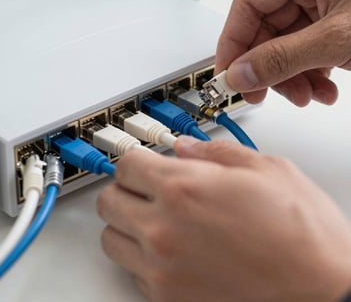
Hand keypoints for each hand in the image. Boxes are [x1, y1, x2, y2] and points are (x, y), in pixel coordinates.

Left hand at [97, 136, 350, 301]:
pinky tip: (175, 250)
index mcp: (185, 188)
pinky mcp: (168, 301)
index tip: (144, 161)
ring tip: (158, 219)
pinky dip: (144, 258)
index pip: (126, 164)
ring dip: (128, 224)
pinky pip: (133, 272)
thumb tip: (187, 147)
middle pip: (108, 201)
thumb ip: (217, 152)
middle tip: (148, 187)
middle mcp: (164, 230)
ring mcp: (162, 270)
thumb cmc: (305, 237)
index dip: (137, 158)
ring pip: (112, 239)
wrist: (326, 294)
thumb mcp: (267, 169)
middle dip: (126, 189)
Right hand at [216, 0, 350, 105]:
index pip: (248, 2)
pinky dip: (309, 74)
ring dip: (291, 76)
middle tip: (264, 93)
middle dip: (269, 66)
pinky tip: (324, 89)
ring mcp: (324, 1)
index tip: (228, 73)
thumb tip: (241, 74)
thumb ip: (283, 59)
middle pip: (266, 28)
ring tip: (307, 96)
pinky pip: (305, 50)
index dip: (233, 41)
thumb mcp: (338, 41)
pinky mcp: (335, 22)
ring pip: (285, 44)